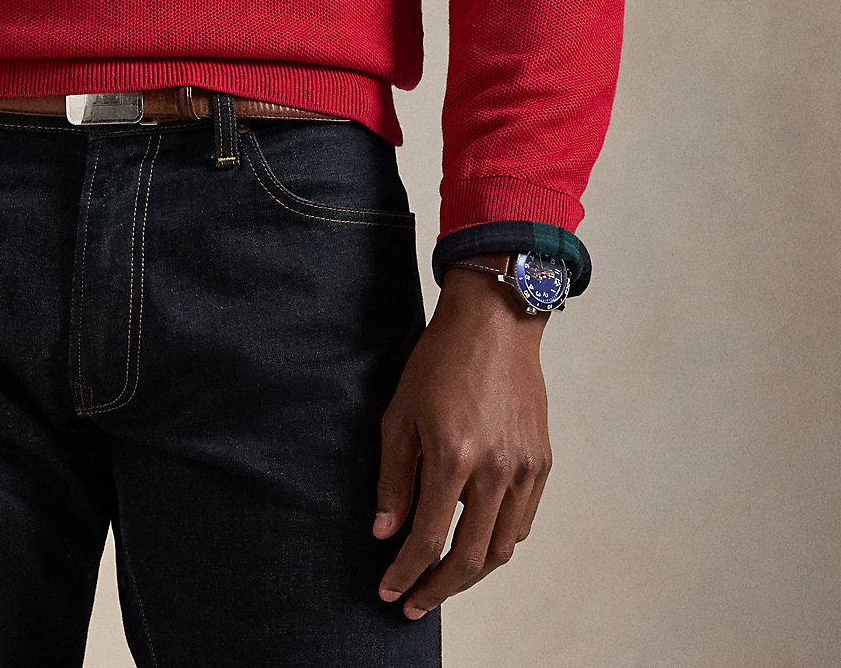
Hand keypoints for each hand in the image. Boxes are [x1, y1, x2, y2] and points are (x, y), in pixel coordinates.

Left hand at [372, 262, 552, 618]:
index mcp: (453, 456)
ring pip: (502, 549)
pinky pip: (522, 522)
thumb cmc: (439, 361)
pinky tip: (475, 543)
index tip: (388, 591)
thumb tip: (385, 534)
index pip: (428, 537)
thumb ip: (394, 479)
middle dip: (438, 589)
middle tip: (414, 603)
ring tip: (442, 581)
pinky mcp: (541, 463)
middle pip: (470, 559)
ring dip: (471, 575)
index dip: (405, 573)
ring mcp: (524, 469)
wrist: (495, 323)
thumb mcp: (401, 413)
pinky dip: (498, 543)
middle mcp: (495, 469)